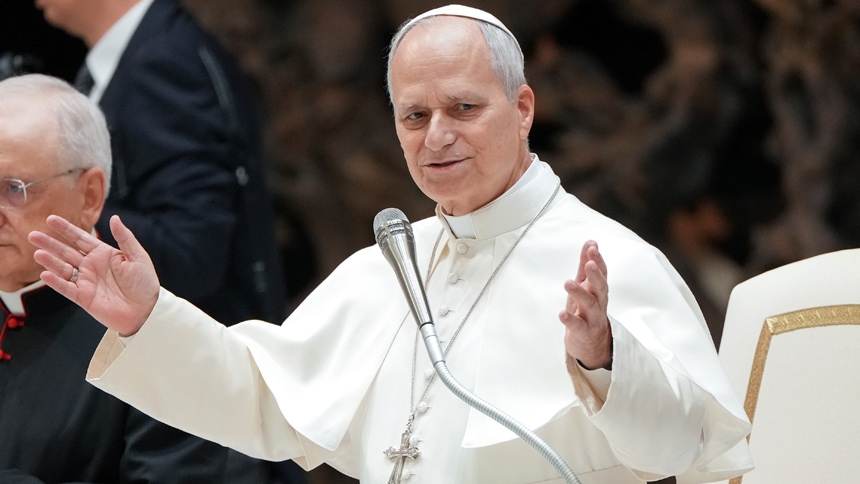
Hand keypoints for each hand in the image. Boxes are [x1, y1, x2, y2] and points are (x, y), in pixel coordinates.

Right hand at [29, 214, 158, 335]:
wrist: (147, 310)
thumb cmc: (145, 283)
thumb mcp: (138, 257)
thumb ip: (124, 238)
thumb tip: (114, 218)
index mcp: (104, 254)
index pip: (81, 238)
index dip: (66, 229)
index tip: (50, 219)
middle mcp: (91, 266)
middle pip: (66, 252)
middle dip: (50, 243)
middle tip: (33, 235)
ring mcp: (86, 281)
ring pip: (63, 269)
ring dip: (50, 261)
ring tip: (38, 253)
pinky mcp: (83, 298)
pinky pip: (66, 289)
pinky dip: (56, 282)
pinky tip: (45, 274)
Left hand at [559, 240, 611, 369]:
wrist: (592, 343)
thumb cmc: (587, 310)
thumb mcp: (586, 285)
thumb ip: (586, 264)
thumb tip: (590, 242)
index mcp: (598, 290)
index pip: (602, 273)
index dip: (598, 260)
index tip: (592, 247)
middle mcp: (599, 302)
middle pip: (600, 287)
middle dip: (595, 275)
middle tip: (589, 264)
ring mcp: (593, 318)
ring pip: (590, 305)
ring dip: (580, 293)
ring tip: (568, 283)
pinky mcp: (584, 332)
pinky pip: (578, 326)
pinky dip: (570, 320)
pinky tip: (562, 314)